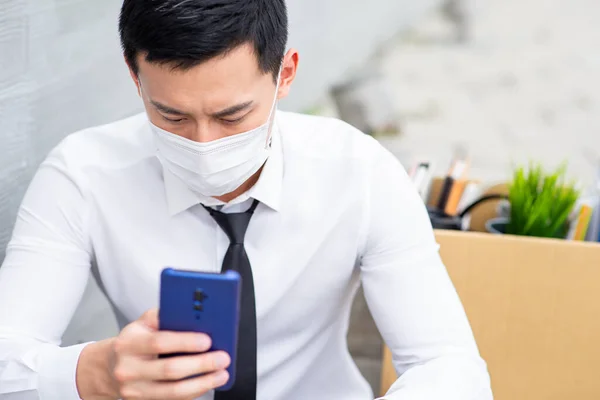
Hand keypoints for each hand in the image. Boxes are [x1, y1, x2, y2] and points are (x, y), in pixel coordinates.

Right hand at [109, 308, 229, 398]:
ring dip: (202, 383)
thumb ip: (164, 316)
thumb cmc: (135, 340)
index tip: (208, 340)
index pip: (159, 341)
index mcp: (128, 343)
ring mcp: (134, 389)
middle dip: (201, 364)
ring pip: (173, 391)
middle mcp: (128, 368)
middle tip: (222, 358)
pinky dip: (194, 391)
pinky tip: (208, 383)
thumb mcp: (143, 323)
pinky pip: (173, 399)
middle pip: (170, 369)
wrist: (111, 366)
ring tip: (221, 374)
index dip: (185, 342)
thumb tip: (195, 315)